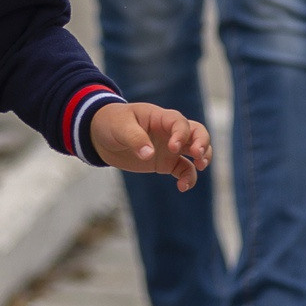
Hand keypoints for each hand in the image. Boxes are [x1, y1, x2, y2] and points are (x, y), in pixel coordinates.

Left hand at [89, 101, 211, 191]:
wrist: (101, 135)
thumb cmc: (111, 123)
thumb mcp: (120, 127)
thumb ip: (135, 139)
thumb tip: (149, 155)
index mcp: (160, 117)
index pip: (179, 122)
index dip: (181, 134)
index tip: (174, 148)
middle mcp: (169, 131)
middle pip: (197, 132)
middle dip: (203, 143)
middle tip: (198, 156)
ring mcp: (170, 147)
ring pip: (196, 150)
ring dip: (204, 157)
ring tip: (200, 167)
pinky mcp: (166, 162)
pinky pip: (184, 169)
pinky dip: (188, 178)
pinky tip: (182, 187)